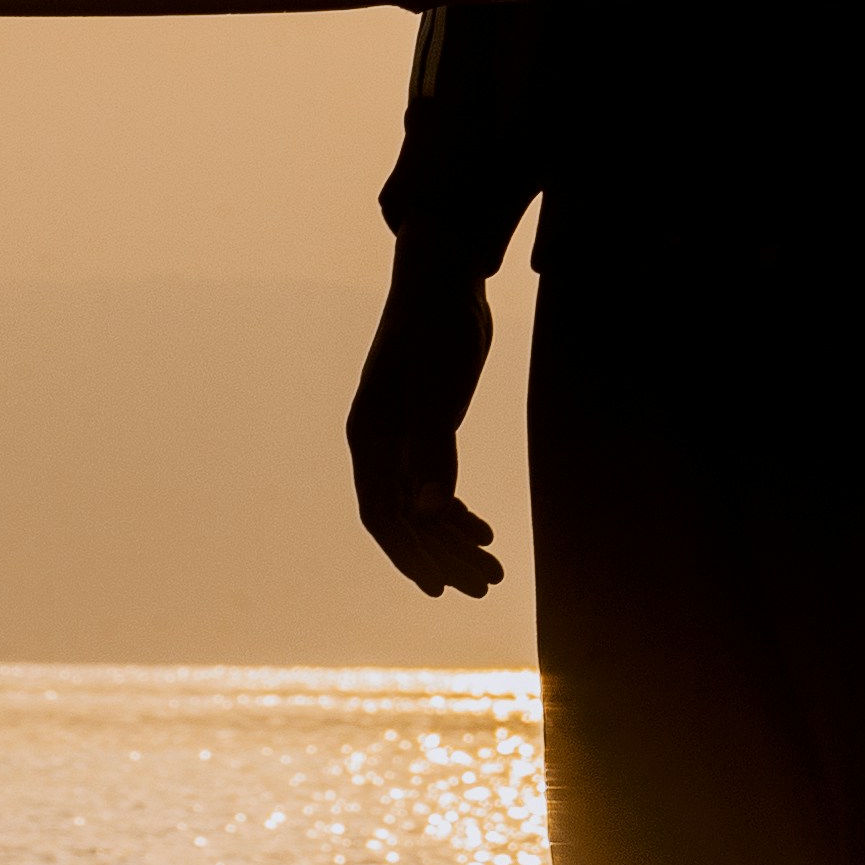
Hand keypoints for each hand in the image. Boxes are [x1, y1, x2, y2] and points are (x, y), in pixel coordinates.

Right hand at [347, 241, 501, 597]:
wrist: (445, 275)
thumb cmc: (436, 326)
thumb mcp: (437, 387)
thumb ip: (431, 447)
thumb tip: (424, 511)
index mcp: (370, 436)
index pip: (382, 514)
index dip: (409, 555)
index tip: (441, 589)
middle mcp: (380, 442)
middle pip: (406, 518)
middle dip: (442, 556)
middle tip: (486, 586)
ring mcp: (402, 436)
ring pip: (422, 506)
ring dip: (453, 540)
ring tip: (494, 570)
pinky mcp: (426, 427)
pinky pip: (434, 485)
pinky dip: (456, 511)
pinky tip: (483, 530)